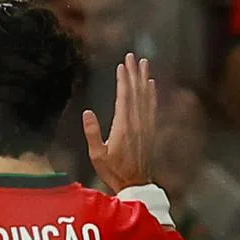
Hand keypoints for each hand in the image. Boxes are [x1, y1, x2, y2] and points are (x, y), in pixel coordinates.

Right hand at [83, 53, 157, 192]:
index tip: (122, 65)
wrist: (135, 183)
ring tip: (144, 63)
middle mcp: (137, 122)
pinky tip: (151, 84)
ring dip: (144, 78)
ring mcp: (145, 125)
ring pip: (146, 96)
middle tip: (133, 56)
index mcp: (123, 126)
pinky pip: (152, 106)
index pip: (124, 97)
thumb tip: (87, 113)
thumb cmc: (113, 171)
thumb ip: (92, 133)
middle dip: (134, 73)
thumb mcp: (96, 155)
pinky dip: (151, 93)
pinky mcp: (150, 130)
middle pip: (136, 92)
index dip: (123, 79)